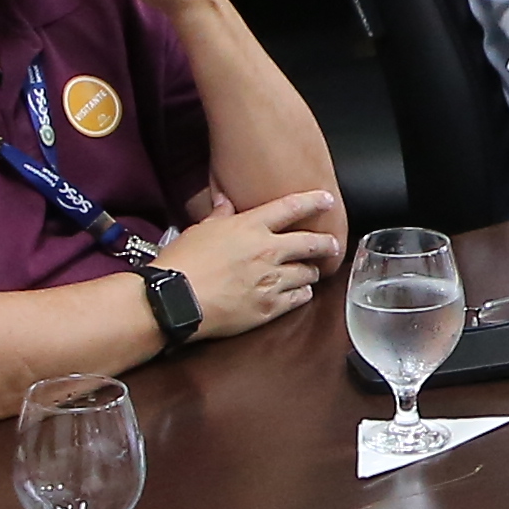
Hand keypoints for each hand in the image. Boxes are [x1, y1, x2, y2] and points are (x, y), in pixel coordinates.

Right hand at [160, 189, 344, 336]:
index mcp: (250, 227)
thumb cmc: (183, 262)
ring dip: (311, 271)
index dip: (313, 201)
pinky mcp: (269, 307)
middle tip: (331, 244)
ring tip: (311, 272)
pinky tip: (300, 293)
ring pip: (308, 273)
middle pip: (310, 243)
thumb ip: (219, 216)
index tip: (327, 200)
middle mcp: (267, 251)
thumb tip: (224, 201)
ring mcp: (271, 280)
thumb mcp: (200, 231)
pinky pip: (298, 299)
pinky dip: (302, 294)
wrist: (177, 299)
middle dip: (326, 243)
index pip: (291, 208)